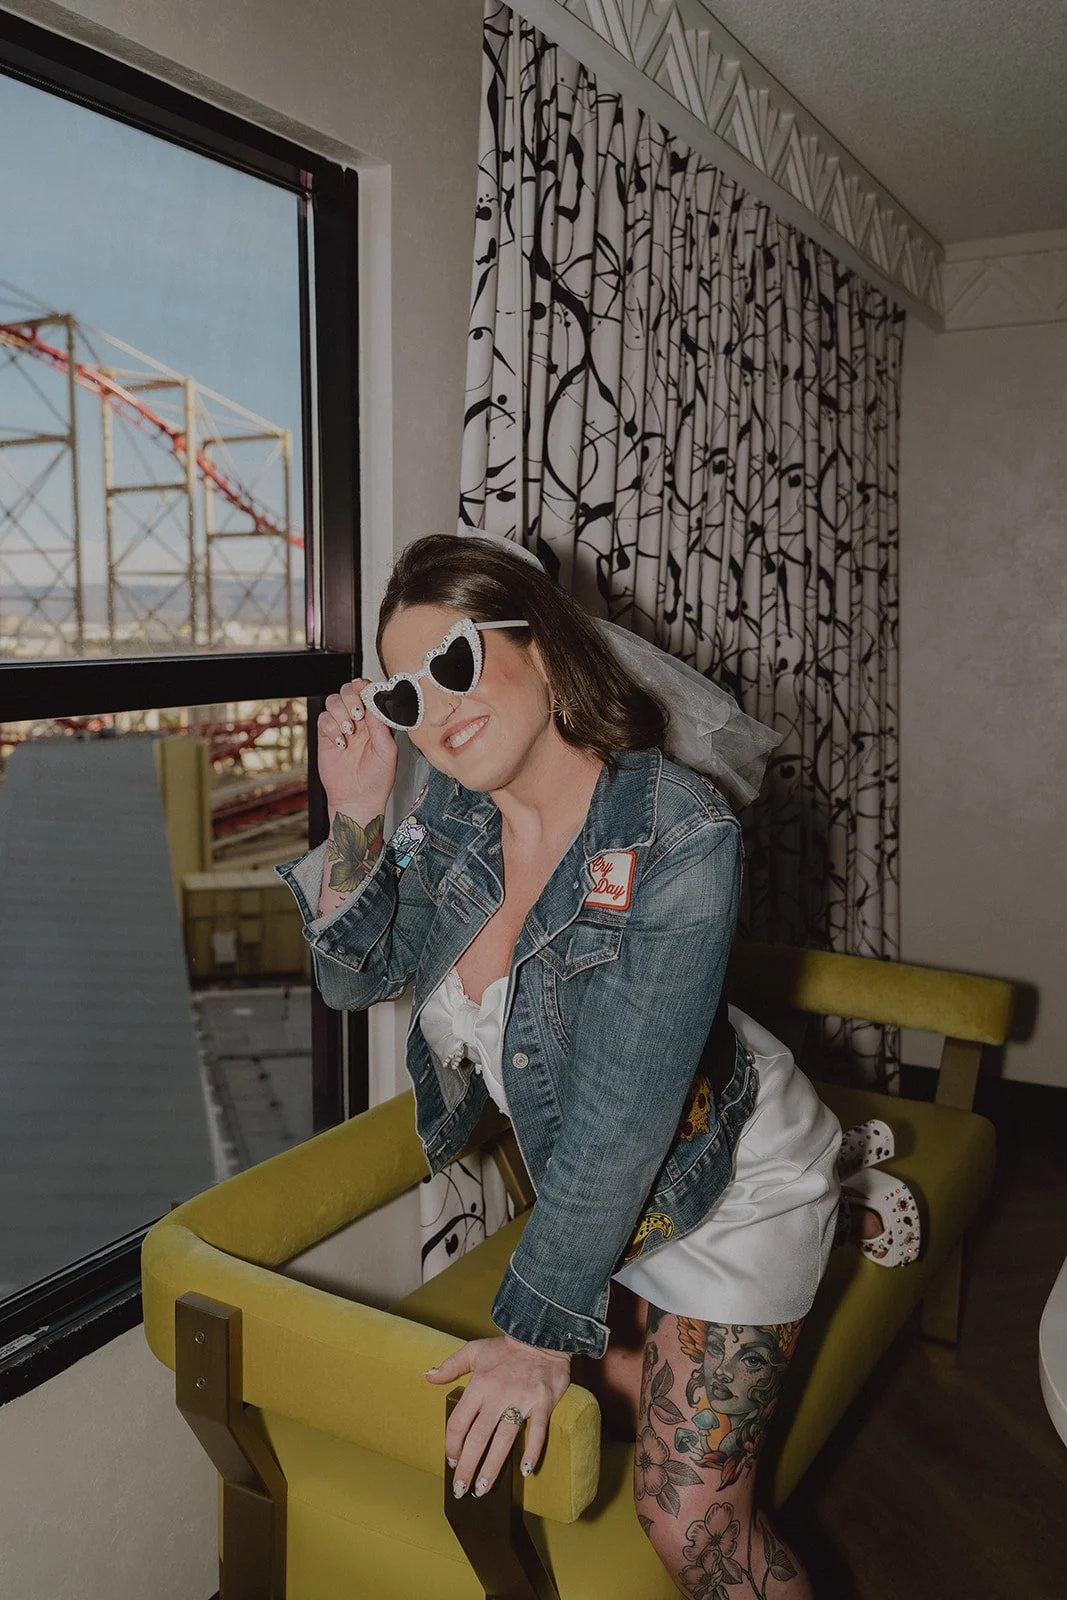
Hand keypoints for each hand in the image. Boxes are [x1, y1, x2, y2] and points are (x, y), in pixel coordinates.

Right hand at [317, 679, 397, 817]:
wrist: (357, 799)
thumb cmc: (377, 780)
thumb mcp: (387, 752)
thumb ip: (381, 726)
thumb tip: (375, 703)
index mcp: (377, 721)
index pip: (370, 693)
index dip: (366, 688)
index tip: (366, 696)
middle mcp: (359, 721)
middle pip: (349, 690)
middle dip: (351, 697)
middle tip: (357, 714)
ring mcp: (342, 727)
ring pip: (333, 701)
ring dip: (340, 712)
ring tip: (348, 732)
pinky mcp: (326, 736)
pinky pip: (323, 719)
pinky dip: (330, 727)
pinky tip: (340, 743)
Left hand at [426, 1335, 570, 1497]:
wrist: (541, 1335)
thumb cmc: (507, 1347)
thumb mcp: (474, 1351)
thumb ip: (450, 1366)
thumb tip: (427, 1376)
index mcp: (479, 1385)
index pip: (459, 1423)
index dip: (452, 1445)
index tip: (451, 1461)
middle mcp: (497, 1395)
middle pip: (478, 1438)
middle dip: (467, 1466)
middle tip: (461, 1489)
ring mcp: (521, 1400)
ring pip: (503, 1440)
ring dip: (492, 1466)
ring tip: (483, 1488)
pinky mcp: (543, 1403)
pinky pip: (538, 1432)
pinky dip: (532, 1451)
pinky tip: (525, 1470)